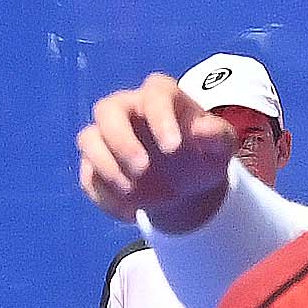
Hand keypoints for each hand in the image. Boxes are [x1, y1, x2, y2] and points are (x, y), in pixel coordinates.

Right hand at [78, 74, 240, 228]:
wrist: (186, 181)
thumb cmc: (202, 152)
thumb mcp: (220, 146)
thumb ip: (217, 135)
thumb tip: (203, 130)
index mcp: (159, 96)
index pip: (154, 95)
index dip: (160, 119)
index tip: (173, 148)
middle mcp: (126, 108)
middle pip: (107, 110)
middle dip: (122, 142)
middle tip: (143, 170)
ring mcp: (105, 135)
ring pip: (88, 140)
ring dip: (109, 171)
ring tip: (139, 198)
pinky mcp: (93, 164)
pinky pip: (87, 177)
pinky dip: (106, 198)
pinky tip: (131, 212)